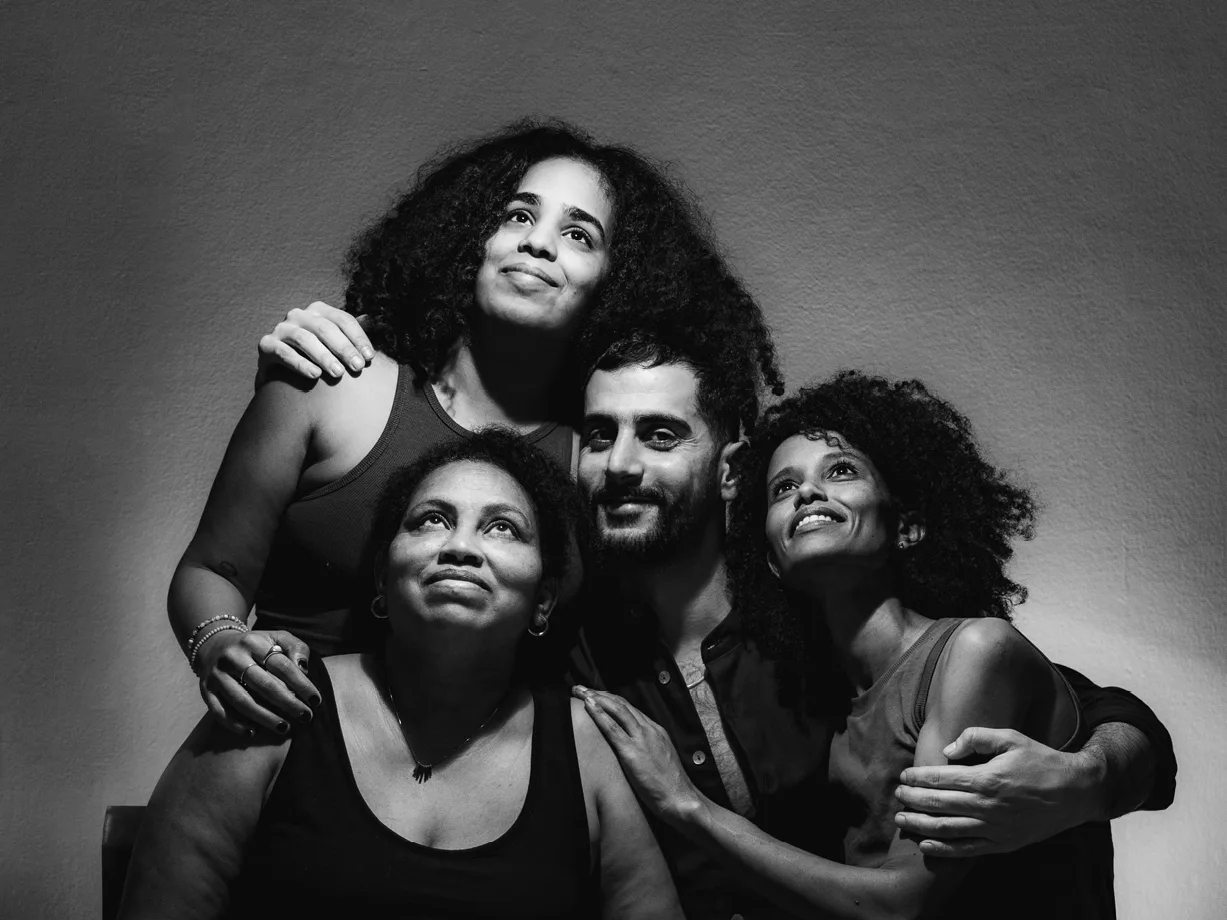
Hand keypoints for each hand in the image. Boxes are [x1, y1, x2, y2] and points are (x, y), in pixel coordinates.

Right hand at [196, 629, 319, 736]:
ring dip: (265, 717)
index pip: (282, 665)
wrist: (214, 646)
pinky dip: (235, 724)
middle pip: (263, 684)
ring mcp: (217, 675)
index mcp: (254, 642)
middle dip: (287, 703)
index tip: (315, 700)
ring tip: (284, 728)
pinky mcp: (206, 691)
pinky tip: (252, 733)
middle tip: (305, 717)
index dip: (301, 684)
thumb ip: (295, 648)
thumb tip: (303, 669)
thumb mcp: (277, 637)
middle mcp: (233, 657)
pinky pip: (219, 711)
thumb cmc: (256, 646)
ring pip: (242, 701)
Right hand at [257, 301, 373, 381]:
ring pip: (305, 339)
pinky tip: (315, 375)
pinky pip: (284, 352)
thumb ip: (348, 332)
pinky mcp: (266, 345)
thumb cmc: (314, 357)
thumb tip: (370, 317)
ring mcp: (281, 329)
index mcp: (318, 311)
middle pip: (326, 328)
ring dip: (324, 356)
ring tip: (338, 374)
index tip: (370, 358)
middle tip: (357, 368)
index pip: (343, 320)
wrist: (281, 375)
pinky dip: (300, 364)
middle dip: (344, 348)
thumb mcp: (332, 343)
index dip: (358, 338)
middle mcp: (299, 315)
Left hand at [573, 686, 703, 823]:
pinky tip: (588, 705)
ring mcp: (641, 739)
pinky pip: (612, 728)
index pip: (630, 708)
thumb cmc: (669, 786)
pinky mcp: (632, 752)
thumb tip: (633, 749)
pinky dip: (599, 713)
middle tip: (581, 688)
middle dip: (600, 693)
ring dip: (596, 697)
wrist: (680, 798)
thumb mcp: (660, 759)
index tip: (595, 694)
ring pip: (617, 709)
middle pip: (621, 704)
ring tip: (580, 691)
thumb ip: (648, 749)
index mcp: (656, 730)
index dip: (610, 699)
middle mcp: (649, 729)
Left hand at [894, 727, 1100, 856]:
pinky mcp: (1003, 844)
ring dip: (921, 824)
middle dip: (913, 800)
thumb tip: (948, 750)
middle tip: (897, 795)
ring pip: (948, 829)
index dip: (918, 779)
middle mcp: (987, 806)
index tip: (904, 776)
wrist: (1075, 793)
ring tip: (902, 818)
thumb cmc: (1041, 761)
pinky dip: (944, 849)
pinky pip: (967, 850)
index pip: (941, 779)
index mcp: (987, 778)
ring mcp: (995, 828)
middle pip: (939, 804)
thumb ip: (976, 737)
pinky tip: (927, 844)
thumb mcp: (1011, 738)